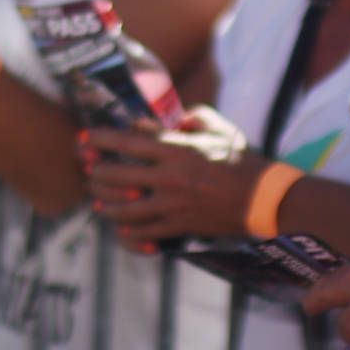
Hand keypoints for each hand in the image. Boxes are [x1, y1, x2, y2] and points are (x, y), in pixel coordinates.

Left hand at [83, 107, 255, 246]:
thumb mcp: (219, 129)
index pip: (128, 142)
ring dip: (106, 204)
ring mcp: (172, 205)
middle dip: (96, 172)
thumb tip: (169, 118)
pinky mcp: (179, 226)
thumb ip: (191, 118)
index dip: (101, 139)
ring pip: (124, 208)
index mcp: (177, 150)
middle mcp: (169, 178)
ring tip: (98, 200)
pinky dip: (128, 230)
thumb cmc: (242, 160)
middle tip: (88, 169)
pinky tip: (121, 226)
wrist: (264, 199)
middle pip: (117, 176)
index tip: (85, 137)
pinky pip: (144, 231)